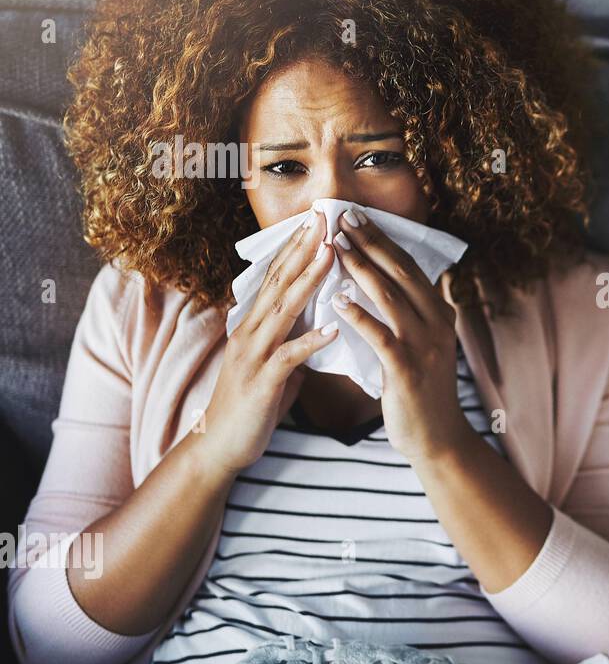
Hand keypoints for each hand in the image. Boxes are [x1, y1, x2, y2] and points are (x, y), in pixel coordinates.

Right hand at [202, 210, 340, 474]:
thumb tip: (320, 319)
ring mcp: (253, 354)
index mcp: (254, 324)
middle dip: (303, 248)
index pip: (276, 276)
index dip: (295, 247)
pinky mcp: (261, 382)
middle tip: (324, 218)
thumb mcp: (274, 361)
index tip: (317, 220)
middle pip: (278, 281)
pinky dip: (310, 342)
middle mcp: (250, 331)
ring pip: (283, 310)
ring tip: (331, 255)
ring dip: (308, 280)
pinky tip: (332, 330)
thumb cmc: (252, 403)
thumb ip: (291, 337)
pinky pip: (289, 358)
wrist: (220, 445)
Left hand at [329, 208, 474, 460]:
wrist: (438, 438)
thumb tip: (388, 282)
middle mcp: (437, 324)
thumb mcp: (424, 345)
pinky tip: (338, 299)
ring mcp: (425, 346)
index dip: (382, 240)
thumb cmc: (421, 391)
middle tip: (343, 218)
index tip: (356, 217)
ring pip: (390, 297)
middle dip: (371, 243)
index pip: (409, 267)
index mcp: (440, 314)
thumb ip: (411, 315)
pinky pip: (380, 335)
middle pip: (401, 273)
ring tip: (336, 247)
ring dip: (361, 268)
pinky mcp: (407, 370)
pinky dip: (359, 315)